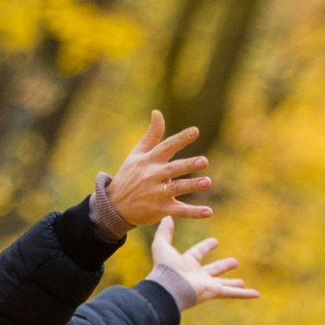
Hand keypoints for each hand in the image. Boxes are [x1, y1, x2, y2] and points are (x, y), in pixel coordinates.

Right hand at [105, 110, 213, 228]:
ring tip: (208, 182)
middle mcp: (153, 176)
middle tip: (204, 161)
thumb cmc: (129, 175)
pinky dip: (194, 212)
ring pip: (176, 188)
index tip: (195, 131)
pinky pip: (179, 211)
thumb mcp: (137, 154)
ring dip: (192, 185)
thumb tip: (157, 112)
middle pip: (172, 169)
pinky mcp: (161, 209)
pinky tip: (209, 212)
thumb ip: (152, 135)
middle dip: (188, 165)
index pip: (166, 147)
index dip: (181, 139)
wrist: (115, 205)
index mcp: (149, 161)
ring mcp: (157, 193)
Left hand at [150, 219, 257, 304]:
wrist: (168, 287)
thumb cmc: (165, 267)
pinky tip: (256, 294)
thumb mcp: (162, 244)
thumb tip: (167, 217)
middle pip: (213, 270)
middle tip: (234, 262)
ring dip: (234, 283)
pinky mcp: (214, 292)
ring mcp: (206, 284)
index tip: (215, 242)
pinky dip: (245, 294)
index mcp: (187, 263)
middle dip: (223, 266)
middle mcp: (197, 274)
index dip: (206, 247)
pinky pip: (232, 293)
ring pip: (224, 284)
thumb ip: (165, 232)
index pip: (198, 252)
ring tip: (243, 282)